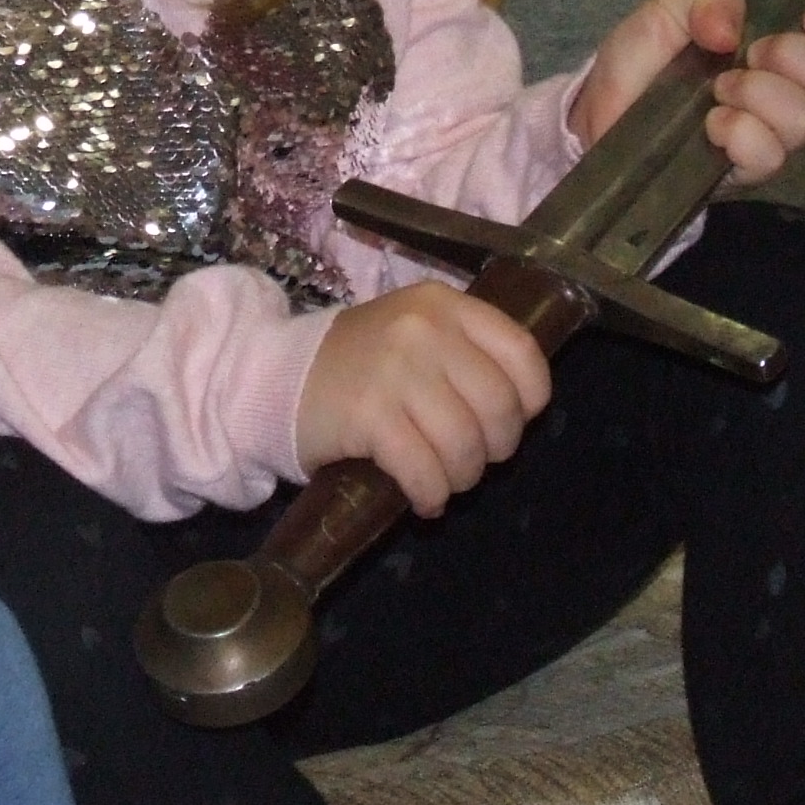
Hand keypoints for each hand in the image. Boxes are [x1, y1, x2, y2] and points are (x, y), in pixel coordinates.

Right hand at [294, 284, 552, 516]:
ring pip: (465, 445)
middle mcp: (423, 330)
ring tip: (444, 481)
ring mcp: (395, 370)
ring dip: (462, 478)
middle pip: (498, 406)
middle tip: (471, 459)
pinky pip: (425, 471)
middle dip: (494, 449)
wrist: (275, 378)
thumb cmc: (358, 363)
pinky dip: (431, 495)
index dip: (529, 399)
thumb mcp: (415, 334)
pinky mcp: (368, 414)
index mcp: (443, 305)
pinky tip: (423, 499)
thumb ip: (466, 354)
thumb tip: (521, 407)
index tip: (513, 420)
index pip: (521, 352)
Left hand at [571, 0, 804, 185]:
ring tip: (718, 91)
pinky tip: (711, 124)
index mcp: (787, 58)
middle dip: (797, 58)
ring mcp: (770, 140)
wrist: (598, 115)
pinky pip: (768, 155)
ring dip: (760, 93)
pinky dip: (741, 131)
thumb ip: (707, 0)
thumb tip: (733, 29)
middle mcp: (790, 101)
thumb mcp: (668, 11)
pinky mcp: (742, 173)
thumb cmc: (642, 64)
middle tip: (752, 54)